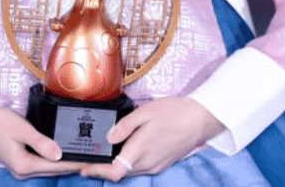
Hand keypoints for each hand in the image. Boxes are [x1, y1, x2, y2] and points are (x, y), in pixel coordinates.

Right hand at [0, 99, 87, 179]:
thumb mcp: (22, 129)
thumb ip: (41, 143)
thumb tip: (60, 155)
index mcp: (23, 166)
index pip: (56, 166)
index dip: (74, 162)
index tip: (90, 159)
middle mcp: (22, 171)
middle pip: (53, 169)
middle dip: (71, 163)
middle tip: (90, 155)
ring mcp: (20, 167)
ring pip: (48, 167)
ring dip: (63, 161)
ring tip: (81, 152)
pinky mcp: (20, 160)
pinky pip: (41, 162)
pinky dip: (53, 157)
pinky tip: (62, 150)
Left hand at [79, 97, 224, 181]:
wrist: (201, 119)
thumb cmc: (174, 112)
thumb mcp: (146, 112)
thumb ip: (125, 125)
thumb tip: (108, 137)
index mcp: (141, 150)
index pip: (114, 171)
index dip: (97, 172)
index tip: (83, 168)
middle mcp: (148, 163)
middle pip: (120, 172)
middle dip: (103, 168)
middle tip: (89, 158)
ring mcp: (157, 165)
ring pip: (130, 170)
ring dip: (116, 165)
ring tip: (104, 154)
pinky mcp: (163, 163)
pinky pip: (141, 167)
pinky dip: (129, 162)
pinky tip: (125, 150)